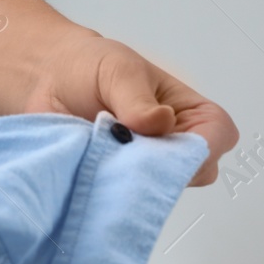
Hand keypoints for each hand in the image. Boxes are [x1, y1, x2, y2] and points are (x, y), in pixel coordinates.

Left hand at [28, 33, 237, 185]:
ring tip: (101, 152)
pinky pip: (125, 196)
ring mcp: (144, 165)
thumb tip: (162, 122)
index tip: (166, 146)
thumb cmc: (90, 67)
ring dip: (133, 176)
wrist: (45, 78)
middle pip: (195, 170)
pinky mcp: (116, 180)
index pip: (219, 135)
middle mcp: (173, 142)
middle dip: (165, 166)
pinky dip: (111, 186)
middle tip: (124, 150)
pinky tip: (90, 167)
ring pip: (159, 187)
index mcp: (188, 111)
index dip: (203, 146)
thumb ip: (138, 99)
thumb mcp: (119, 71)